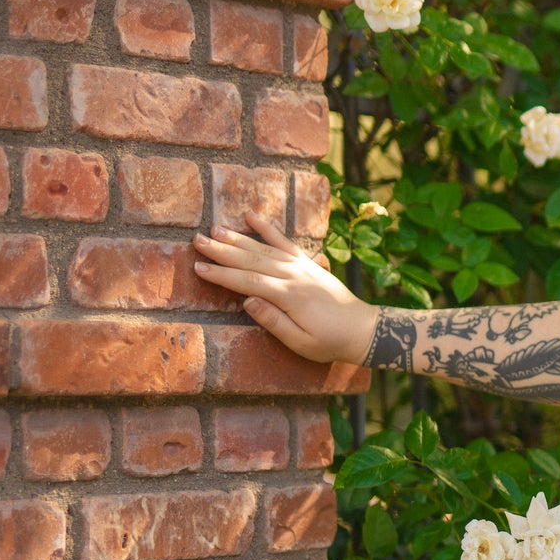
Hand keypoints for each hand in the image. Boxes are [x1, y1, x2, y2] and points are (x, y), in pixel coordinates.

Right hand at [191, 214, 378, 365]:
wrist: (363, 329)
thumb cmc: (330, 342)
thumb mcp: (301, 342)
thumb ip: (274, 322)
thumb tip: (247, 301)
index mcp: (290, 296)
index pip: (248, 282)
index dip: (222, 275)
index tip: (198, 267)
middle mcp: (294, 276)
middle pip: (251, 260)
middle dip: (222, 250)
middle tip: (196, 240)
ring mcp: (302, 266)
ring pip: (264, 248)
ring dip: (238, 238)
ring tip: (213, 229)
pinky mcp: (308, 263)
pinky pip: (285, 242)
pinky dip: (267, 228)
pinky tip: (251, 216)